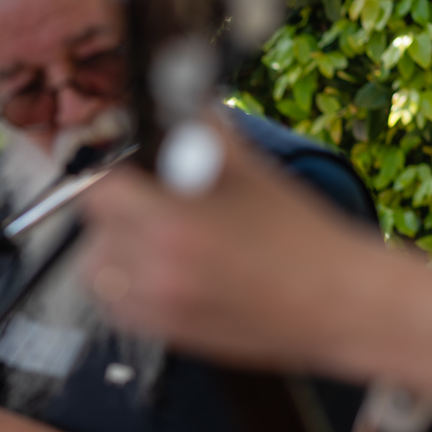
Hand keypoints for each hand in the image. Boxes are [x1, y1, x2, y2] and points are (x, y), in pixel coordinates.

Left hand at [80, 130, 382, 370]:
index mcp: (172, 224)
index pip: (96, 191)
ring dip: (109, 250)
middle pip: (92, 231)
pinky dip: (120, 286)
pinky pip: (113, 307)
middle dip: (110, 212)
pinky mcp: (165, 334)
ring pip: (95, 272)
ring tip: (144, 237)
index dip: (99, 174)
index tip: (108, 168)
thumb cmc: (301, 238)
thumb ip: (199, 132)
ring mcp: (158, 307)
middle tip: (136, 202)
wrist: (339, 304)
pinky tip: (151, 270)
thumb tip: (168, 97)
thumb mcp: (250, 171)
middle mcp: (156, 270)